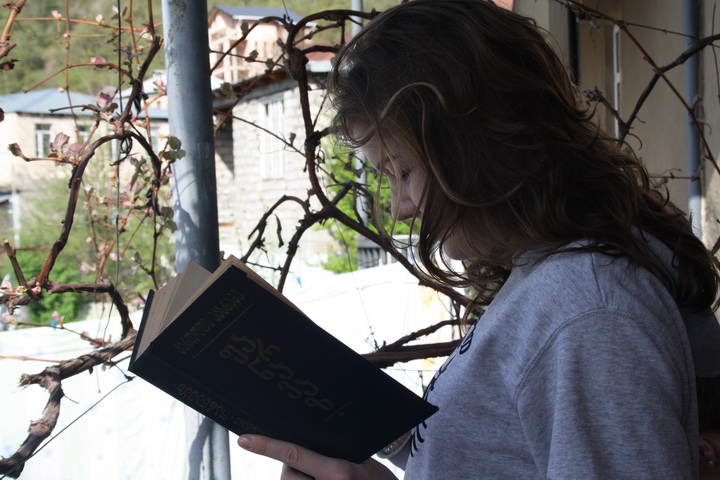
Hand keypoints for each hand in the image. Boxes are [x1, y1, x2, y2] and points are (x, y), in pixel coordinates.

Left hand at [237, 435, 398, 479]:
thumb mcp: (364, 463)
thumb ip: (334, 458)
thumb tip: (305, 450)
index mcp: (338, 474)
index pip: (295, 455)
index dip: (267, 445)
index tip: (244, 439)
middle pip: (290, 475)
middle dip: (296, 470)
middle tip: (322, 469)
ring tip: (334, 479)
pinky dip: (307, 479)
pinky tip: (333, 478)